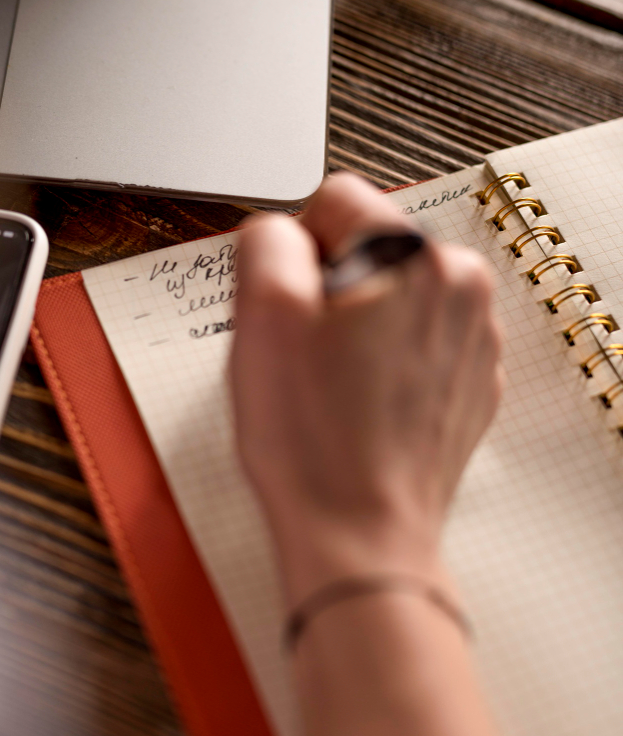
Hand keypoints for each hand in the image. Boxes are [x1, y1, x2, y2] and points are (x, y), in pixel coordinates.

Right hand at [230, 173, 502, 601]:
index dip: (292, 251)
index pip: (334, 199)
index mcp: (411, 255)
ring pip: (393, 294)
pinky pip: (417, 339)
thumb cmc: (313, 440)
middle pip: (368, 247)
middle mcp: (459, 284)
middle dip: (329, 287)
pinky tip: (364, 403)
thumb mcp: (261, 316)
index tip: (288, 307)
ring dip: (359, 323)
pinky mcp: (474, 378)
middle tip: (307, 353)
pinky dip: (387, 358)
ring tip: (337, 385)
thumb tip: (282, 232)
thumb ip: (266, 240)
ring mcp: (475, 335)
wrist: (363, 535)